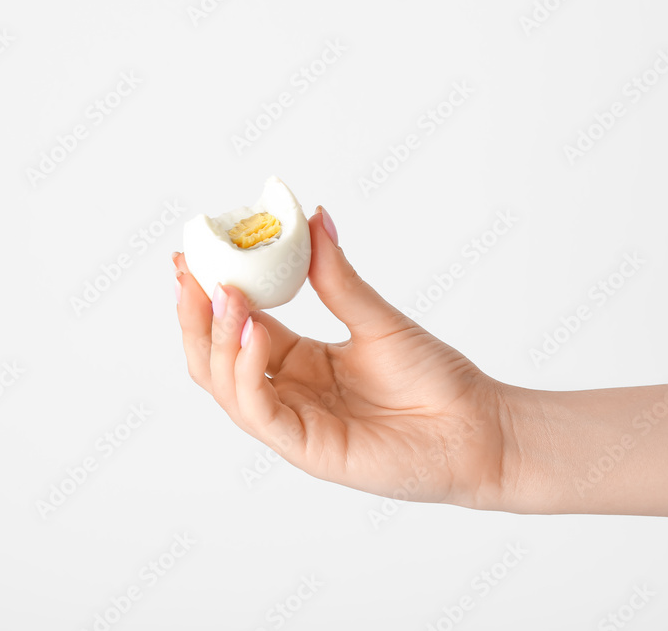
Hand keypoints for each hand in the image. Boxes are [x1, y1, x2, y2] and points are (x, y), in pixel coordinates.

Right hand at [172, 207, 525, 509]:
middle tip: (191, 272)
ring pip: (227, 385)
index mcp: (298, 360)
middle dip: (197, 316)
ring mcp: (294, 422)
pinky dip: (246, 374)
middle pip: (216, 357)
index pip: (238, 324)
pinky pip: (259, 413)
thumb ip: (336, 277)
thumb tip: (314, 217)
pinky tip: (253, 334)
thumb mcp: (376, 317)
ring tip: (226, 294)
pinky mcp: (307, 449)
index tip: (191, 254)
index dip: (210, 292)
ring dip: (217, 339)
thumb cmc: (434, 377)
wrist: (476, 425)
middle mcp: (288, 391)